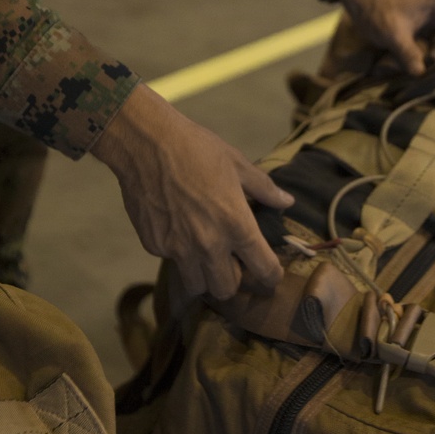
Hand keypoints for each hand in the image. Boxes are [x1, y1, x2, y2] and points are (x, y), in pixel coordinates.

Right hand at [90, 83, 291, 299]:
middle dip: (233, 280)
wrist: (146, 143)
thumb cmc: (196, 149)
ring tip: (205, 254)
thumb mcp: (238, 164)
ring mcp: (178, 248)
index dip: (271, 276)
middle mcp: (208, 244)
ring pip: (198, 285)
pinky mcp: (154, 245)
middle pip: (226, 290)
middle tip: (233, 262)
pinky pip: (172, 262)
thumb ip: (265, 189)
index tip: (270, 274)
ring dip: (204, 275)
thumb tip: (287, 202)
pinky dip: (178, 254)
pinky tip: (177, 230)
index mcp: (236, 225)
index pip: (264, 269)